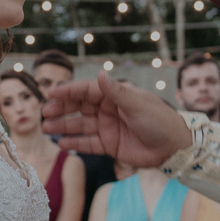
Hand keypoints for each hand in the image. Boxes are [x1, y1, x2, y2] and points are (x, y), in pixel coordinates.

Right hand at [42, 73, 191, 166]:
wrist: (174, 147)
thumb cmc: (159, 120)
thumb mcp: (137, 104)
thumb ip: (116, 92)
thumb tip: (101, 74)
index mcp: (114, 96)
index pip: (86, 91)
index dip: (68, 91)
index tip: (50, 94)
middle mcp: (108, 110)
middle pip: (79, 108)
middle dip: (62, 110)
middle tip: (45, 113)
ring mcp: (108, 128)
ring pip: (81, 126)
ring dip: (64, 127)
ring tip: (47, 129)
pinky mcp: (110, 145)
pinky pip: (89, 144)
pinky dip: (76, 144)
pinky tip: (62, 144)